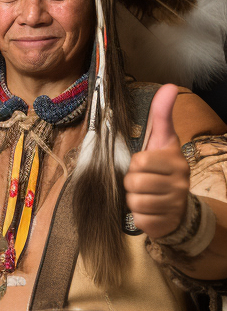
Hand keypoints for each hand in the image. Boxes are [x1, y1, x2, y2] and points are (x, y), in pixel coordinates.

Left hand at [124, 83, 190, 239]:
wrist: (178, 207)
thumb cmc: (164, 170)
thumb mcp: (163, 141)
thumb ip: (161, 115)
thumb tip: (169, 86)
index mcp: (175, 161)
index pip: (140, 161)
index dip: (135, 164)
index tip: (143, 165)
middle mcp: (179, 183)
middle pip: (134, 182)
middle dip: (132, 183)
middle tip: (142, 183)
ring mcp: (173, 204)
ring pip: (135, 201)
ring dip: (134, 200)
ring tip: (145, 196)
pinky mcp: (165, 223)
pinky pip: (139, 218)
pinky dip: (138, 216)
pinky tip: (149, 210)